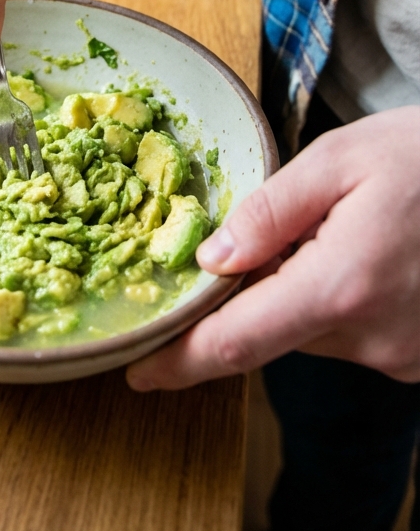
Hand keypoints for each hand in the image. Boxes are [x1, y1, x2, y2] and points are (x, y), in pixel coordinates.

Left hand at [127, 106, 419, 389]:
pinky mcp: (419, 355)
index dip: (181, 361)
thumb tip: (210, 261)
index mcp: (341, 286)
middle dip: (254, 289)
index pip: (237, 342)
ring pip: (313, 330)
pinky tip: (366, 248)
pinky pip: (352, 332)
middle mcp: (372, 336)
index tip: (140, 371)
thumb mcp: (338, 159)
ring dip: (302, 289)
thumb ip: (269, 213)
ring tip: (340, 225)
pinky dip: (339, 297)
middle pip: (274, 329)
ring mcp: (402, 353)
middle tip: (272, 229)